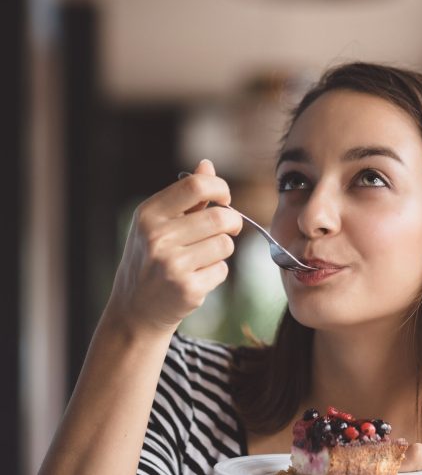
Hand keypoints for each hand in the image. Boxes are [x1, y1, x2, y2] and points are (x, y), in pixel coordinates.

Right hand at [106, 159, 242, 335]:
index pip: (196, 186)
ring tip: (203, 257)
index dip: (220, 188)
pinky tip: (197, 278)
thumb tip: (206, 164)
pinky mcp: (187, 289)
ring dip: (222, 250)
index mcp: (149, 214)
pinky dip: (216, 273)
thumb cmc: (150, 260)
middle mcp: (157, 237)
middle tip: (228, 229)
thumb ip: (184, 196)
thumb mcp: (156, 224)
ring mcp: (171, 264)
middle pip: (221, 217)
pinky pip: (222, 270)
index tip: (224, 199)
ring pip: (225, 244)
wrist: (135, 310)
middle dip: (233, 222)